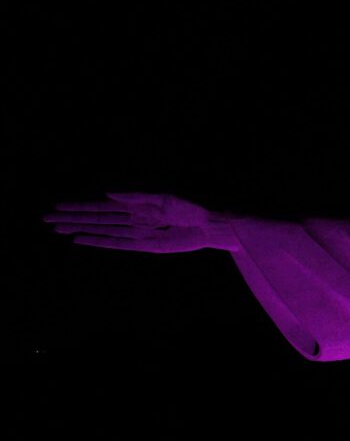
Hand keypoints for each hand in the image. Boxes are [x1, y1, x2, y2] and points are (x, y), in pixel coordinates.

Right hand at [42, 192, 235, 252]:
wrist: (210, 225)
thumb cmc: (189, 208)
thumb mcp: (162, 198)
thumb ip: (134, 197)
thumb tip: (107, 194)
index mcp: (136, 205)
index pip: (101, 207)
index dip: (79, 207)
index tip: (58, 207)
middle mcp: (132, 219)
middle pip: (96, 219)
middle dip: (72, 219)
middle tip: (47, 220)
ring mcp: (136, 233)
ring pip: (102, 231)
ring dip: (80, 230)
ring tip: (59, 230)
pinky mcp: (144, 246)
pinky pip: (117, 244)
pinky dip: (99, 242)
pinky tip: (82, 240)